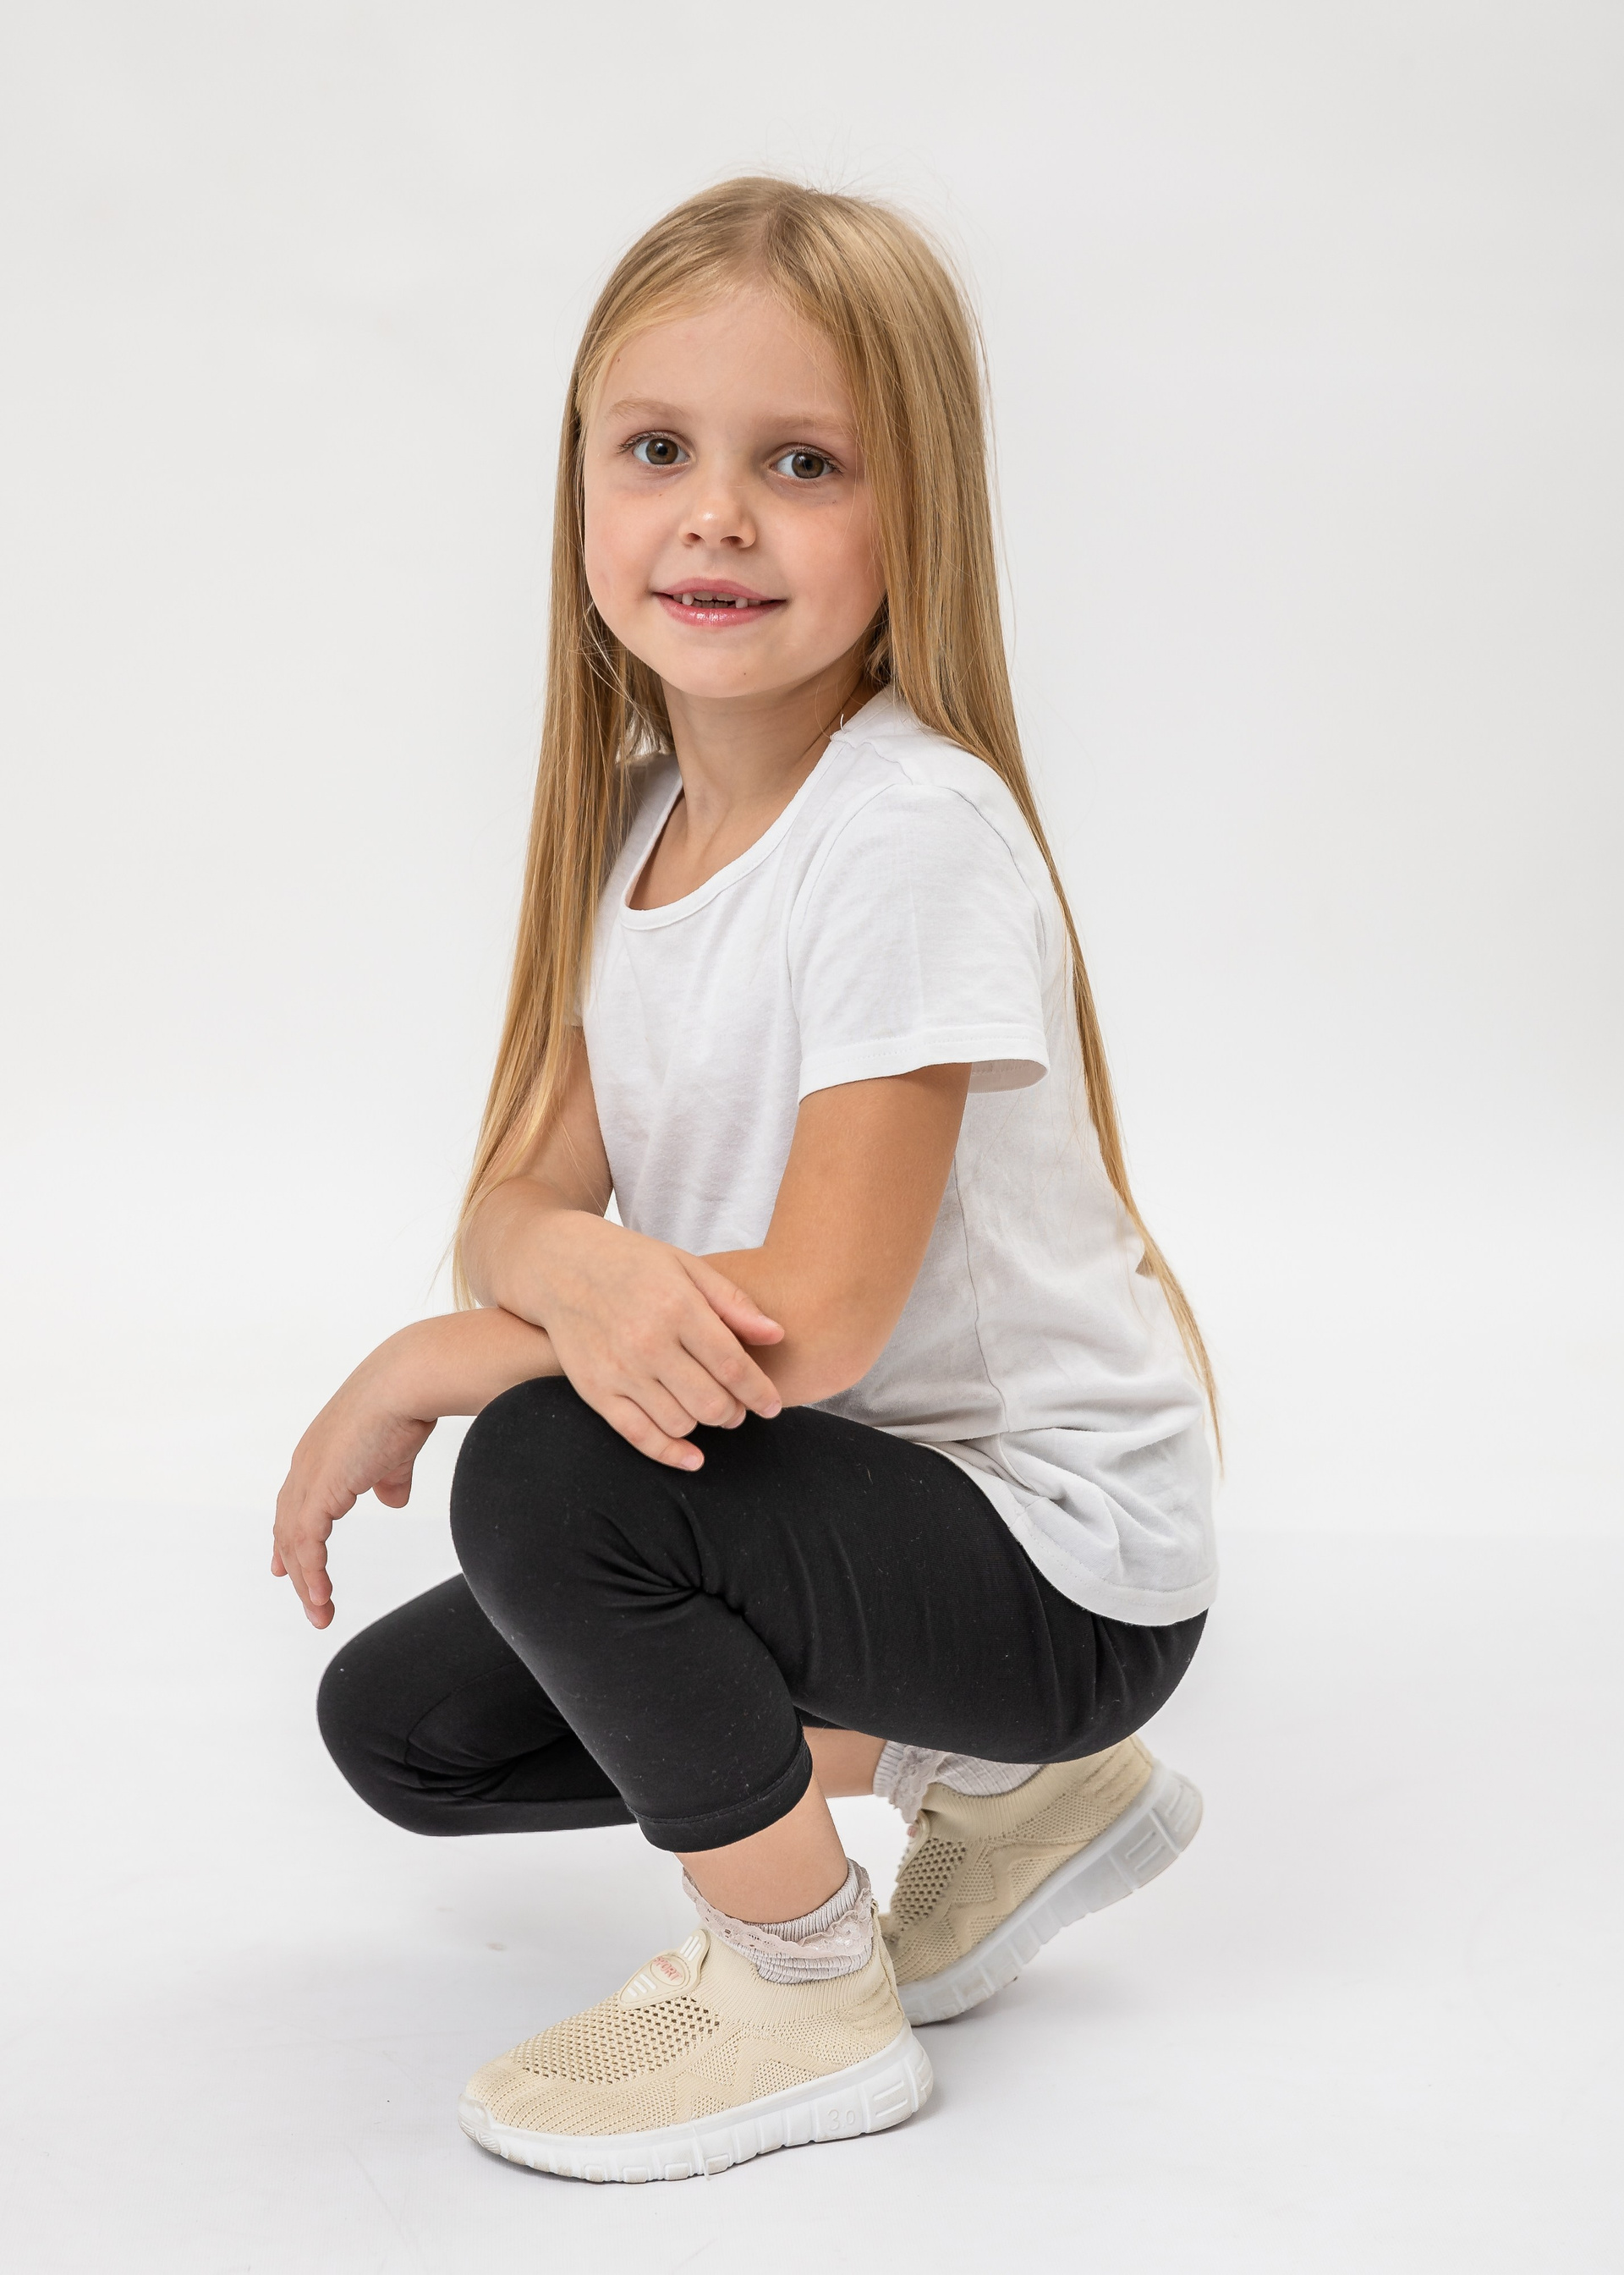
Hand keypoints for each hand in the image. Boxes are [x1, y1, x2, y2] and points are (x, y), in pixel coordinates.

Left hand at [272, 1344, 435, 1627]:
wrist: (406, 1383)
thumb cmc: (406, 1406)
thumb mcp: (395, 1452)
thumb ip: (389, 1478)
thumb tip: (392, 1500)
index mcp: (319, 1454)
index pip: (294, 1503)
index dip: (291, 1537)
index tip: (286, 1565)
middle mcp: (305, 1466)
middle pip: (288, 1528)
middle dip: (295, 1567)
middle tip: (306, 1600)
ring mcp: (307, 1478)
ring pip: (294, 1543)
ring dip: (306, 1583)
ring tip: (321, 1613)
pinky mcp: (318, 1491)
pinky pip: (307, 1544)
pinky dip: (311, 1573)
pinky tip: (322, 1597)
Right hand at [520, 1213, 784, 1469]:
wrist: (559, 1265)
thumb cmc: (633, 1263)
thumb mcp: (687, 1266)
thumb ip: (733, 1303)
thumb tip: (777, 1336)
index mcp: (677, 1307)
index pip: (733, 1366)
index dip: (760, 1393)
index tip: (773, 1404)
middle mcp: (648, 1342)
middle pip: (712, 1403)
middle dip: (735, 1412)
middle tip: (739, 1408)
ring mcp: (619, 1370)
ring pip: (681, 1423)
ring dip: (704, 1425)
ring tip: (709, 1410)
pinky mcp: (594, 1390)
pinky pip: (639, 1436)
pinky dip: (671, 1454)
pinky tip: (693, 1456)